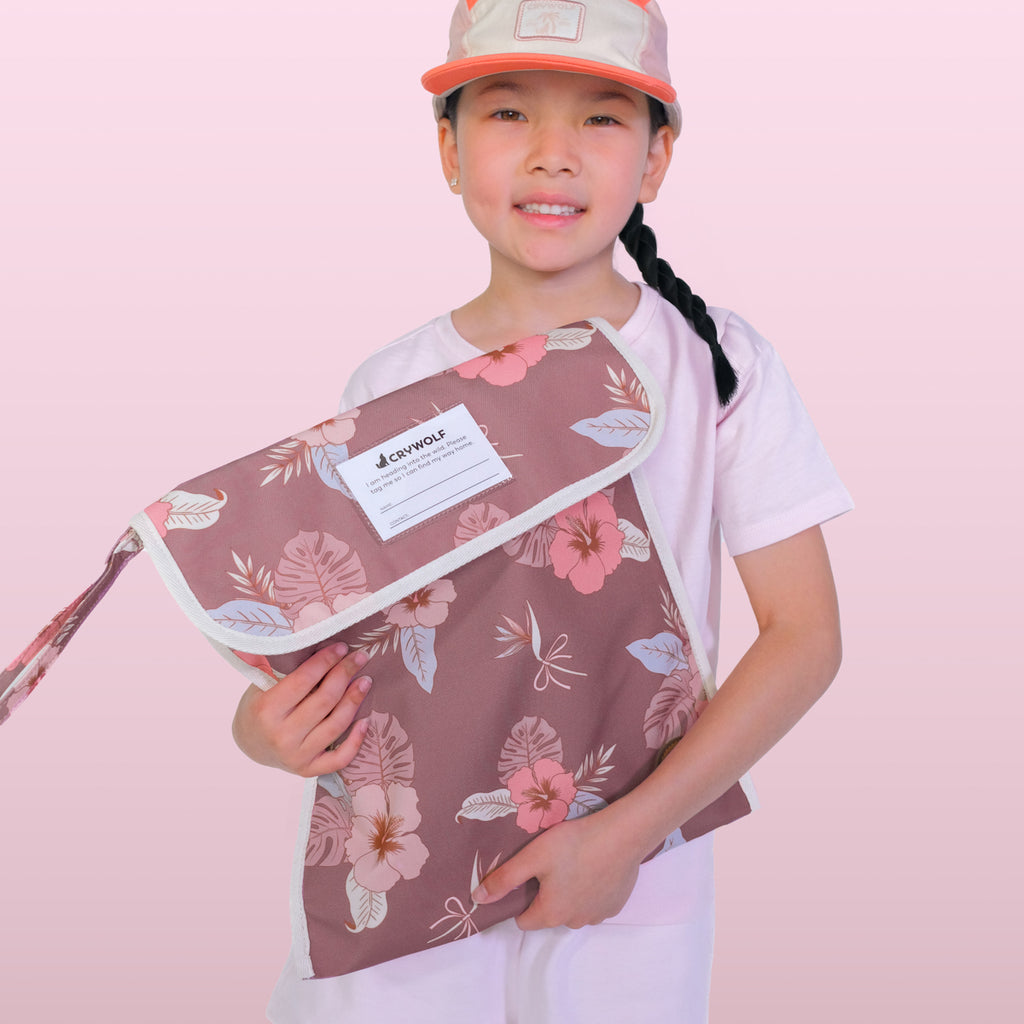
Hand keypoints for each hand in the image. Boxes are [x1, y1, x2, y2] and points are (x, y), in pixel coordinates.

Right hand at [231, 643, 371, 775]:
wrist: (249, 744)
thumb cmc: (259, 706)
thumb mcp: (263, 684)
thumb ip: (287, 669)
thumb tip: (321, 643)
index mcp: (266, 710)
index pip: (304, 680)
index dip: (326, 661)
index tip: (342, 647)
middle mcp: (281, 736)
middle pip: (324, 700)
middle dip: (345, 674)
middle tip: (359, 658)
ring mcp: (296, 756)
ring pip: (336, 725)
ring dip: (355, 700)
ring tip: (366, 681)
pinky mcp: (308, 770)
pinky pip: (339, 758)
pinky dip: (356, 741)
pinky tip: (366, 721)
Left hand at [472, 811, 642, 930]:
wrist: (622, 836)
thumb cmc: (573, 844)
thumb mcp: (532, 856)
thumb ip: (504, 879)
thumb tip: (478, 899)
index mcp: (551, 913)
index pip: (524, 920)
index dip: (521, 898)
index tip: (528, 876)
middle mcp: (574, 922)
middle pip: (549, 914)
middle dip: (546, 894)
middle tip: (551, 863)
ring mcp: (597, 916)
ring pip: (573, 909)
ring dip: (570, 893)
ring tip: (573, 862)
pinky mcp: (615, 906)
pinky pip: (594, 903)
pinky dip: (591, 890)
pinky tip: (593, 867)